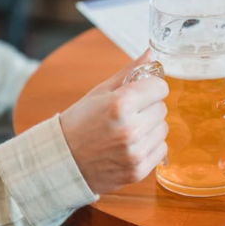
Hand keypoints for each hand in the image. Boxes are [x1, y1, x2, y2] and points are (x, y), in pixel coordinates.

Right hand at [59, 53, 168, 193]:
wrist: (61, 162)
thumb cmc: (79, 123)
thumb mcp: (100, 92)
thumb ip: (129, 72)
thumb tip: (151, 54)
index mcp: (120, 104)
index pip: (160, 87)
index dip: (150, 88)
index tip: (140, 92)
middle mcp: (130, 129)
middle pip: (162, 108)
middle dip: (148, 108)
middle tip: (127, 114)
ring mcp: (135, 152)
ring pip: (163, 129)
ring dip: (150, 128)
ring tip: (127, 131)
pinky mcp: (138, 171)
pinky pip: (161, 149)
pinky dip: (149, 146)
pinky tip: (129, 146)